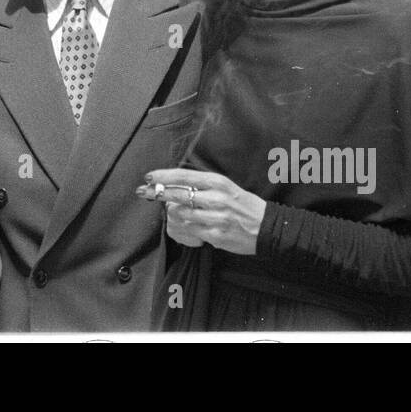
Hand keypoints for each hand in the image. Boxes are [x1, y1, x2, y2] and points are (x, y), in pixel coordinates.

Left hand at [137, 169, 266, 255]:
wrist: (267, 228)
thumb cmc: (244, 206)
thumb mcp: (226, 188)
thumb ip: (203, 185)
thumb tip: (175, 183)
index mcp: (218, 183)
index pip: (185, 176)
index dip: (163, 176)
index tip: (149, 176)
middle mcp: (216, 198)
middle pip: (178, 194)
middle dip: (157, 192)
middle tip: (143, 191)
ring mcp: (216, 218)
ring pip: (180, 214)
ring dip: (171, 214)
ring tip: (171, 213)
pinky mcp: (216, 236)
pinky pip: (189, 231)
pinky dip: (182, 229)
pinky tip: (182, 227)